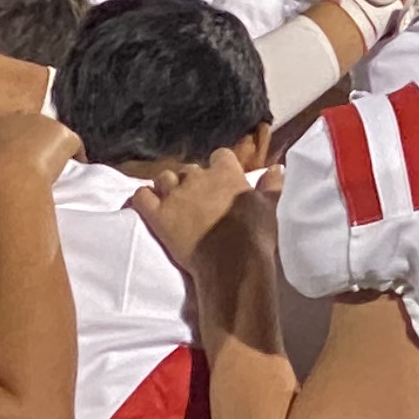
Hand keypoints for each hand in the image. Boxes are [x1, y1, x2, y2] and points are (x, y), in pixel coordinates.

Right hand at [0, 108, 81, 189]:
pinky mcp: (67, 138)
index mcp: (0, 117)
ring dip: (48, 148)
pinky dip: (71, 156)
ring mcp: (49, 126)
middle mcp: (25, 116)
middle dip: (27, 142)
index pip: (5, 126)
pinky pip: (73, 147)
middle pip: (29, 128)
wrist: (8, 173)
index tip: (4, 158)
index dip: (5, 142)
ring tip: (43, 169)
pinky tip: (67, 170)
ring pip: (50, 136)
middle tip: (23, 165)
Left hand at [132, 149, 270, 268]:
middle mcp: (197, 178)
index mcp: (226, 173)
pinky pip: (141, 197)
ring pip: (164, 178)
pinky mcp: (157, 215)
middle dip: (193, 181)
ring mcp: (174, 195)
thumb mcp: (269, 207)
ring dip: (168, 187)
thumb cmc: (255, 235)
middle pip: (190, 169)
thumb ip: (271, 184)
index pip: (220, 156)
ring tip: (175, 202)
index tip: (224, 180)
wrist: (232, 263)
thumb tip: (277, 167)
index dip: (221, 167)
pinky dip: (143, 198)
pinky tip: (150, 204)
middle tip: (200, 199)